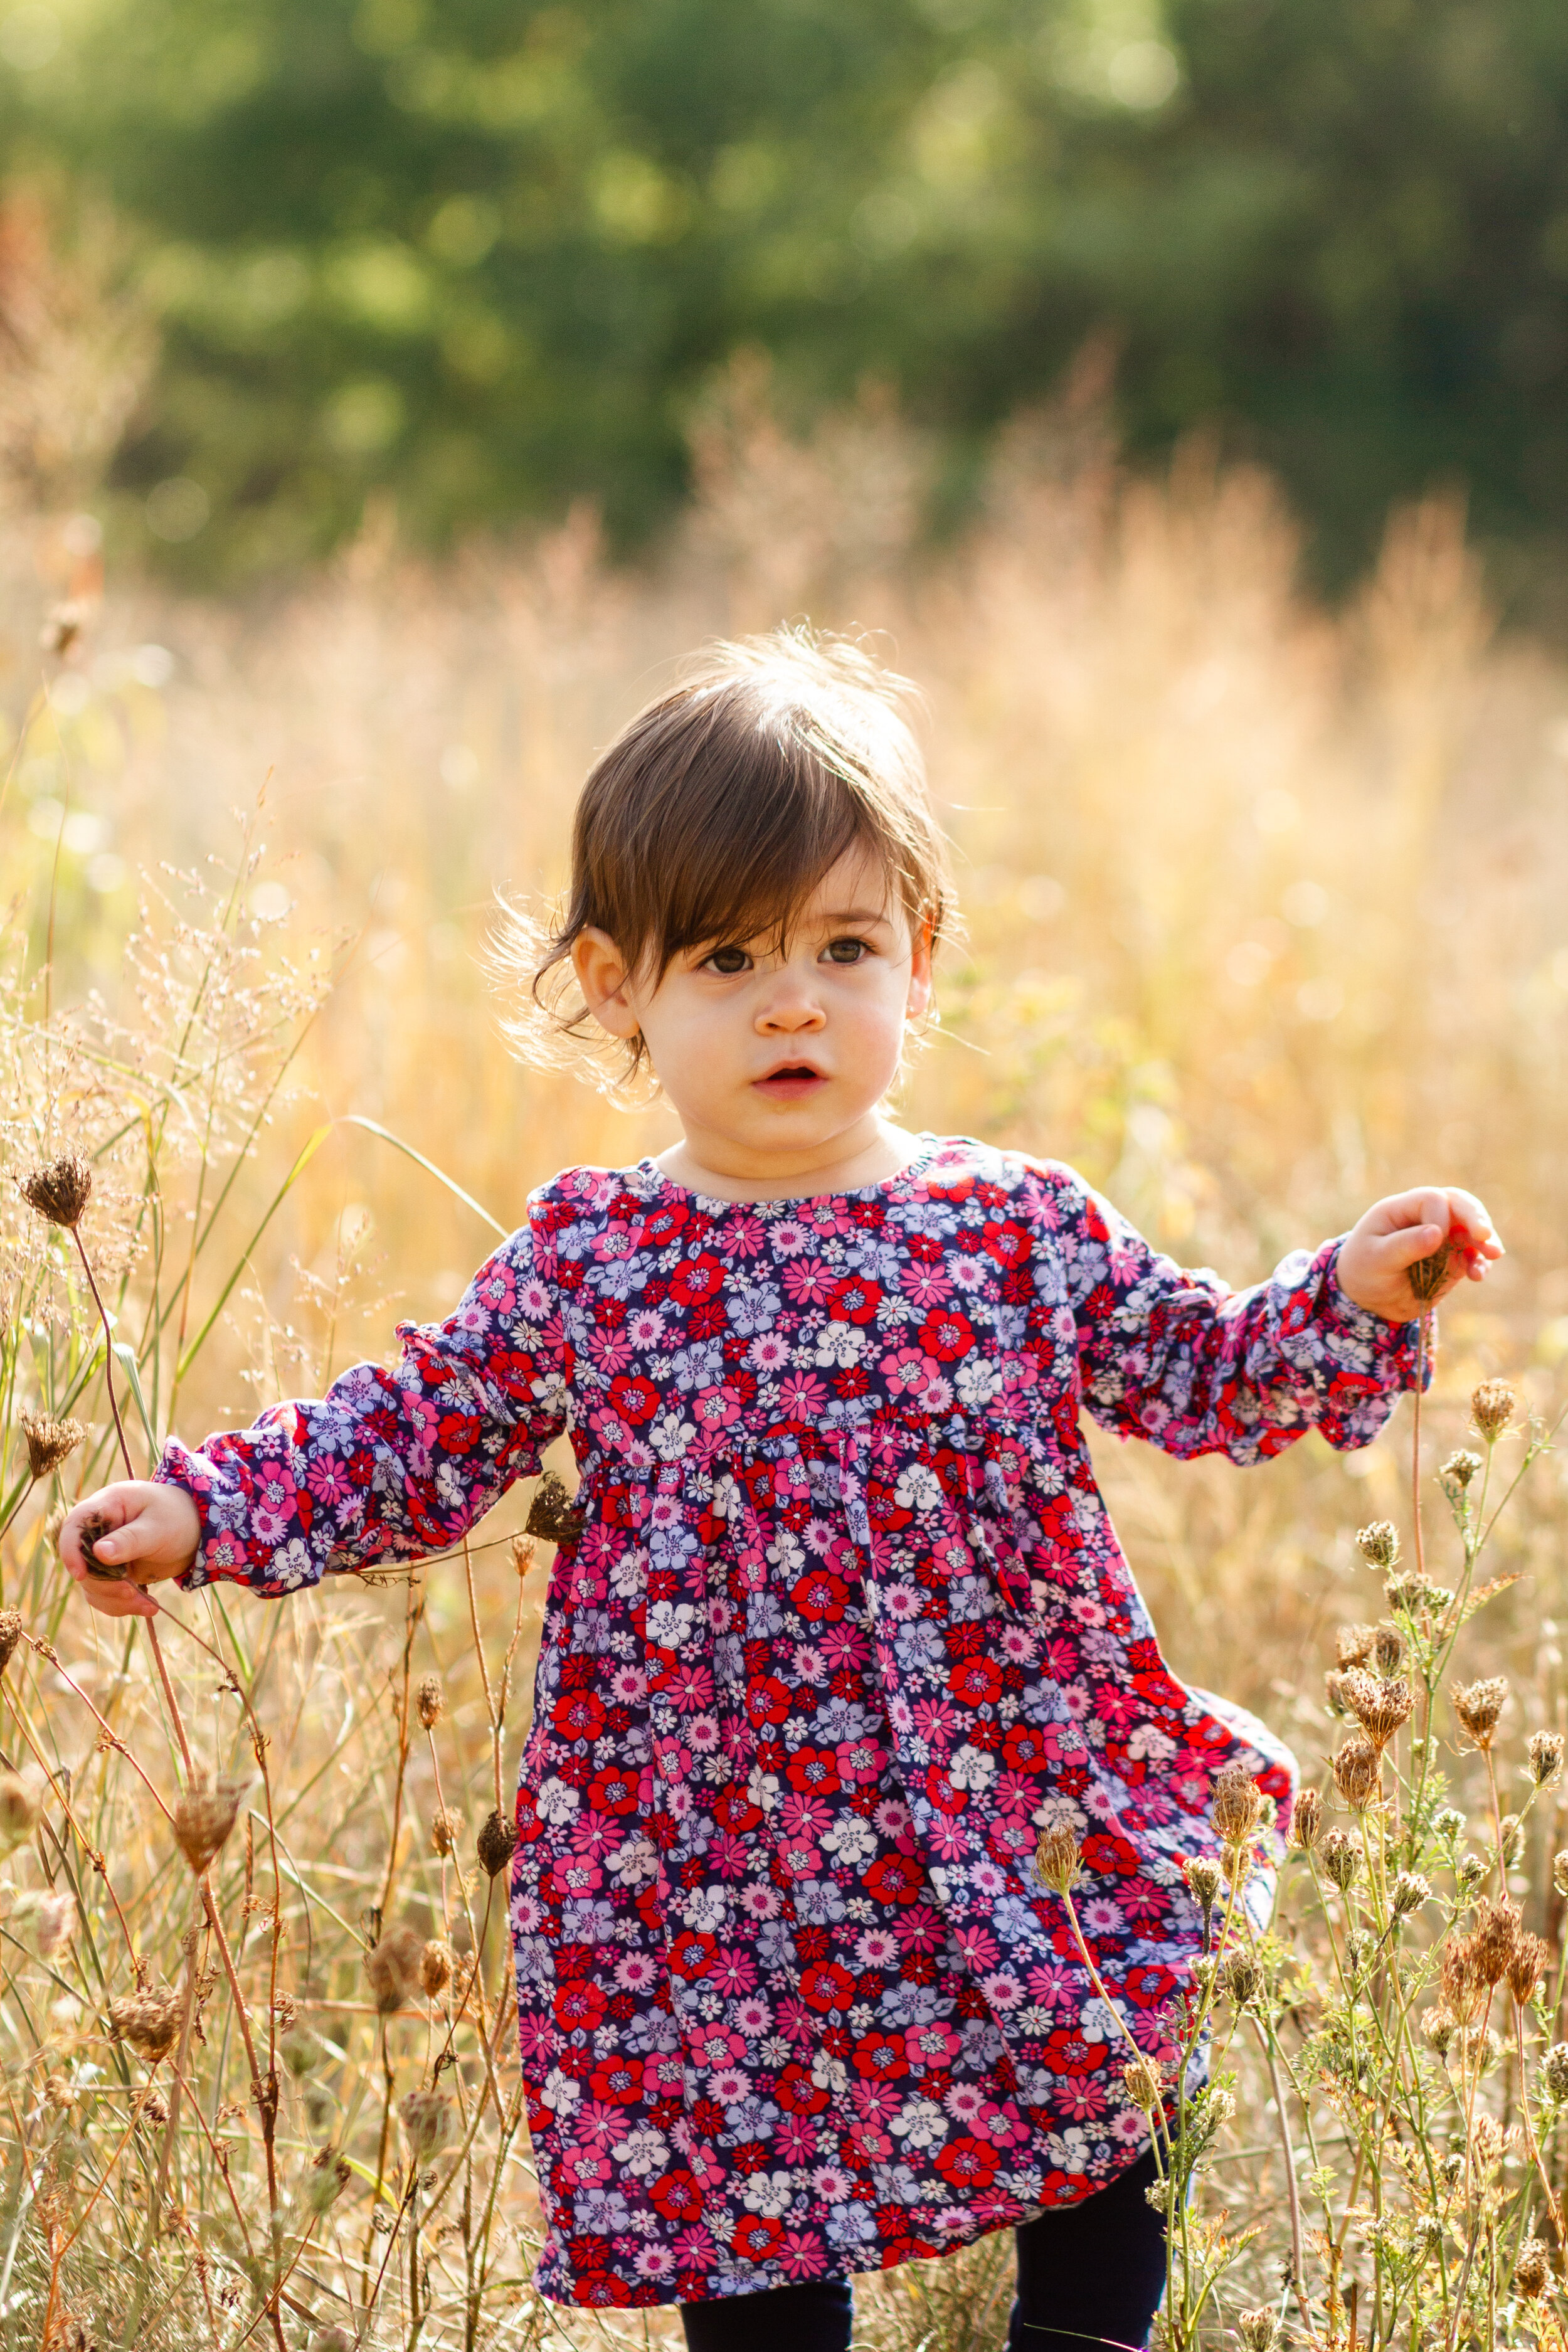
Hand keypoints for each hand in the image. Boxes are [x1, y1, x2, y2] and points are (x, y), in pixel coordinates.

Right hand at [58, 1482, 200, 1619]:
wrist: (195, 1530)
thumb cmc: (178, 1517)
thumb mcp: (159, 1527)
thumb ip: (130, 1540)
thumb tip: (98, 1553)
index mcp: (107, 1506)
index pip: (74, 1525)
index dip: (71, 1551)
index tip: (81, 1575)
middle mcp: (98, 1531)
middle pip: (82, 1563)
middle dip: (104, 1584)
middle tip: (132, 1592)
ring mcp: (103, 1554)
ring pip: (92, 1585)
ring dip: (116, 1600)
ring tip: (149, 1605)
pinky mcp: (112, 1573)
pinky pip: (106, 1595)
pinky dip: (124, 1605)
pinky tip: (149, 1606)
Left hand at [1336, 1186, 1502, 1322]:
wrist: (1367, 1298)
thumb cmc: (1364, 1270)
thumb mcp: (1376, 1259)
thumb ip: (1405, 1245)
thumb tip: (1437, 1233)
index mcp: (1401, 1208)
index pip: (1432, 1199)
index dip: (1440, 1218)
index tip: (1435, 1243)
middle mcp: (1425, 1217)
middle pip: (1458, 1203)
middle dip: (1474, 1217)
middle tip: (1485, 1235)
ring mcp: (1442, 1237)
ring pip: (1472, 1228)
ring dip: (1485, 1241)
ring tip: (1493, 1254)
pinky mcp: (1453, 1258)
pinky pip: (1473, 1256)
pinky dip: (1480, 1263)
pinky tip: (1478, 1275)